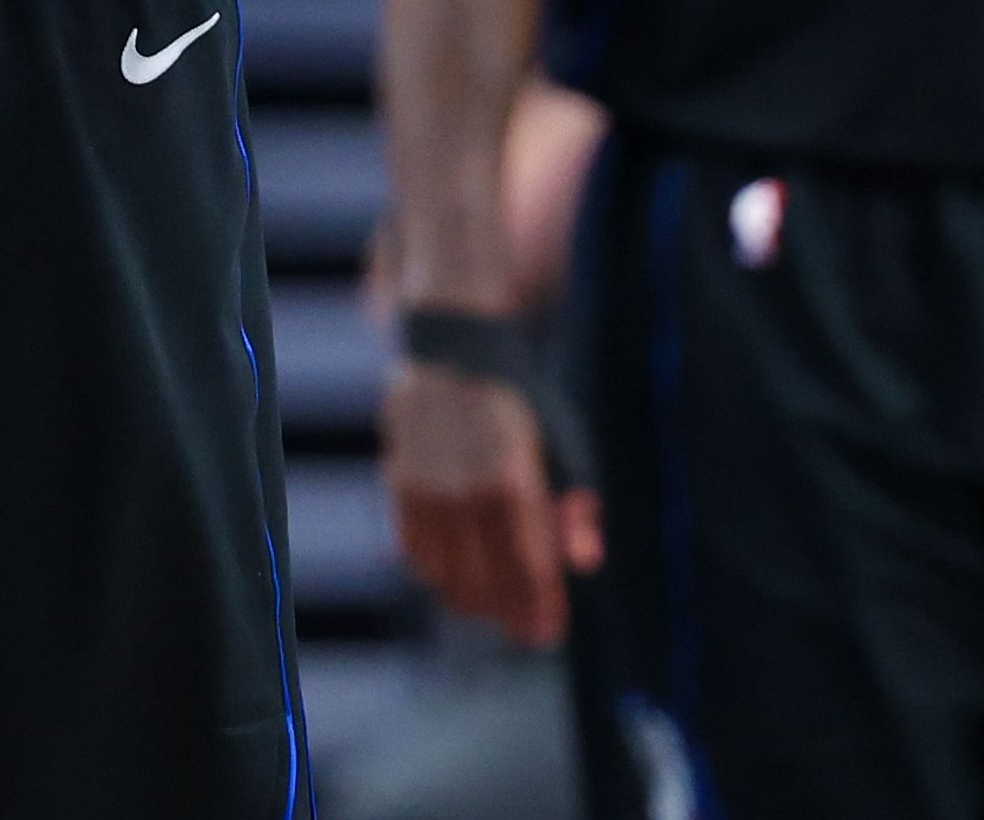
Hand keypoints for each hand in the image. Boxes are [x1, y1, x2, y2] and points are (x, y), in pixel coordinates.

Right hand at [383, 358, 601, 646]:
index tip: (548, 632)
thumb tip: (584, 564)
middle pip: (485, 583)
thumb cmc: (525, 407)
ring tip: (495, 604)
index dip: (539, 608)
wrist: (458, 352)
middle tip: (527, 629)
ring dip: (472, 600)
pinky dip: (436, 574)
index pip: (528, 569)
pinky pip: (415, 553)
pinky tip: (460, 573)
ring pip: (445, 577)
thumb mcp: (567, 450)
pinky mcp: (399, 484)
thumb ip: (576, 510)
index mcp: (514, 481)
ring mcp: (427, 488)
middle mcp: (465, 489)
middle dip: (508, 613)